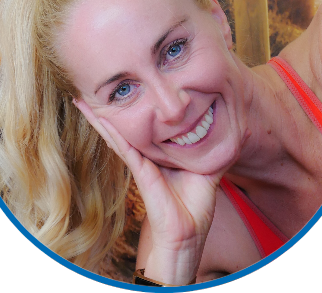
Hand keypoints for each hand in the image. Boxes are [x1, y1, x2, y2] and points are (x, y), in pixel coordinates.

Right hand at [73, 99, 222, 284]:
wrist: (188, 233)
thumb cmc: (195, 204)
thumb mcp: (209, 169)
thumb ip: (216, 149)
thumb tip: (239, 129)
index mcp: (162, 153)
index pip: (147, 127)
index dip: (137, 109)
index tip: (130, 89)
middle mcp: (147, 155)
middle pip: (126, 127)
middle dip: (112, 110)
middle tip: (97, 89)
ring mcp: (140, 162)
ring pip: (117, 133)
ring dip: (100, 117)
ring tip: (82, 99)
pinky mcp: (139, 170)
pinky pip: (123, 146)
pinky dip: (109, 131)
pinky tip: (97, 117)